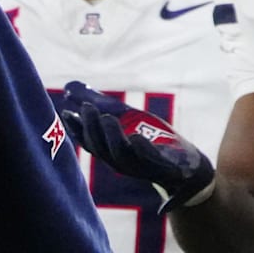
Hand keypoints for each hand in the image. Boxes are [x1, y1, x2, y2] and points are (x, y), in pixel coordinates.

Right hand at [60, 80, 214, 212]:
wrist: (188, 165)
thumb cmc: (151, 139)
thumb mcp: (124, 115)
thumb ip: (97, 101)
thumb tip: (69, 86)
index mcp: (109, 150)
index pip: (87, 140)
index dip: (75, 128)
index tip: (66, 112)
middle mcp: (120, 162)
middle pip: (100, 148)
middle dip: (92, 128)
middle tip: (87, 108)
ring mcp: (141, 167)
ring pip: (120, 156)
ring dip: (112, 137)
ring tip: (108, 117)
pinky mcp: (164, 168)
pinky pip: (151, 161)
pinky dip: (142, 150)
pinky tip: (136, 137)